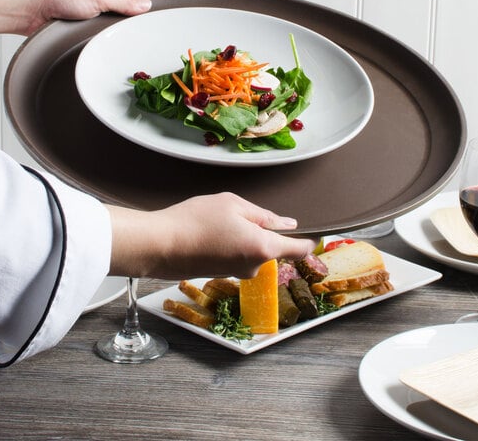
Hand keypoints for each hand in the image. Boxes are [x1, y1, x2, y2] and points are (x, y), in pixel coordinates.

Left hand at [27, 0, 151, 34]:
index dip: (148, 3)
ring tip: (125, 40)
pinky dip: (104, 39)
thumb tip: (146, 5)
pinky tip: (108, 44)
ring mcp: (93, 13)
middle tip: (143, 33)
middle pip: (128, 11)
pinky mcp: (83, 28)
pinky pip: (101, 35)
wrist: (31, 10)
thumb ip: (124, 2)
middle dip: (133, 21)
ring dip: (117, 33)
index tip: (159, 16)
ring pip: (115, 25)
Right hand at [107, 192, 316, 279]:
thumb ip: (264, 216)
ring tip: (218, 220)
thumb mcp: (234, 205)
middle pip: (271, 246)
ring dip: (244, 236)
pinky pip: (236, 255)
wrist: (160, 245)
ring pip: (251, 250)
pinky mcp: (221, 274)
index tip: (317, 232)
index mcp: (264, 248)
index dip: (310, 239)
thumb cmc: (197, 220)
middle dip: (263, 229)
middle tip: (240, 212)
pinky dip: (230, 244)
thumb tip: (287, 224)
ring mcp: (237, 273)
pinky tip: (210, 231)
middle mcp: (254, 266)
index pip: (299, 248)